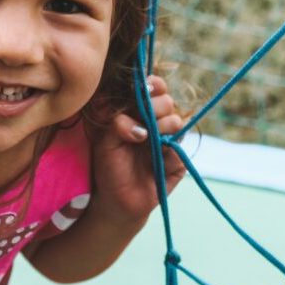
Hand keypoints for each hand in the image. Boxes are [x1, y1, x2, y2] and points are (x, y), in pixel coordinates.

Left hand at [89, 75, 184, 223]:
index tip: (145, 89)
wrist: (117, 200)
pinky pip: (178, 149)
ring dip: (160, 127)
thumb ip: (116, 123)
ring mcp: (168, 140)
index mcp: (138, 112)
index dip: (153, 84)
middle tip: (144, 119)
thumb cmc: (108, 165)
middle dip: (155, 107)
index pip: (153, 87)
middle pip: (167, 101)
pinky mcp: (177, 160)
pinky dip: (166, 152)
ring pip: (176, 121)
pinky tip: (155, 161)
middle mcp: (156, 122)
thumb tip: (137, 125)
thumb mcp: (105, 141)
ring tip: (145, 140)